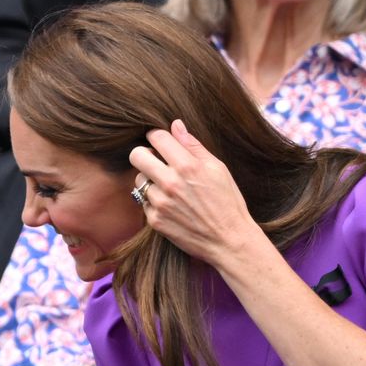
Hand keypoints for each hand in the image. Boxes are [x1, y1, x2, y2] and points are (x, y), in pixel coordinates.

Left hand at [128, 119, 261, 267]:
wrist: (228, 240)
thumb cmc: (227, 202)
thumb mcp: (217, 169)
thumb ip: (193, 146)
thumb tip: (176, 125)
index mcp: (187, 166)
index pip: (156, 137)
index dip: (156, 136)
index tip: (159, 141)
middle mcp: (170, 183)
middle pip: (136, 155)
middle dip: (144, 154)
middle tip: (155, 160)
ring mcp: (160, 203)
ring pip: (139, 179)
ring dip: (149, 179)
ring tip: (168, 187)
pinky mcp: (155, 220)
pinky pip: (144, 201)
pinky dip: (153, 200)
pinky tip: (170, 205)